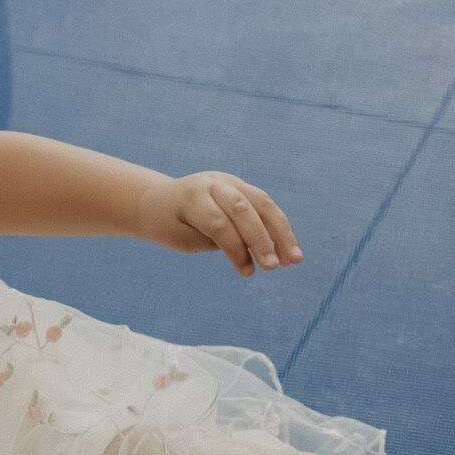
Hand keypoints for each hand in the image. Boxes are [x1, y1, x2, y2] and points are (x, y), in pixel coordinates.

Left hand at [149, 171, 303, 276]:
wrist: (160, 200)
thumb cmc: (169, 225)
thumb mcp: (184, 238)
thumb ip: (216, 240)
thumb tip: (254, 250)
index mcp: (193, 196)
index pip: (219, 223)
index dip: (235, 248)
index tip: (248, 273)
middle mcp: (214, 183)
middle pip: (243, 210)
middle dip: (261, 240)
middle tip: (274, 267)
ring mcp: (230, 181)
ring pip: (262, 204)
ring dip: (281, 232)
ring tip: (294, 260)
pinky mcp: (242, 186)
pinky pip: (265, 205)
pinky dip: (278, 227)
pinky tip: (288, 250)